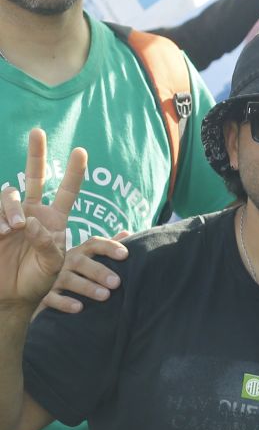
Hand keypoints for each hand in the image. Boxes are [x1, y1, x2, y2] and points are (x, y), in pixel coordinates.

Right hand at [0, 129, 83, 313]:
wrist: (10, 297)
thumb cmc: (36, 281)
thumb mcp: (52, 265)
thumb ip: (48, 243)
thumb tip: (30, 222)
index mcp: (53, 221)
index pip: (66, 191)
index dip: (73, 172)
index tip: (80, 151)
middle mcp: (31, 213)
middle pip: (33, 177)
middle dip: (36, 154)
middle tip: (38, 132)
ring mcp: (9, 217)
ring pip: (8, 194)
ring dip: (10, 208)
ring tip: (12, 228)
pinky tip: (2, 232)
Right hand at [38, 231, 128, 314]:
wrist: (48, 287)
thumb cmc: (86, 272)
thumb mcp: (96, 259)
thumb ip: (110, 247)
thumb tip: (127, 233)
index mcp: (82, 252)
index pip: (95, 244)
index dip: (110, 247)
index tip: (125, 255)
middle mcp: (68, 262)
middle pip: (80, 262)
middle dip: (99, 271)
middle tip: (116, 282)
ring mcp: (56, 278)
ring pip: (68, 280)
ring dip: (87, 287)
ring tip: (105, 295)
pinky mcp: (48, 296)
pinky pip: (52, 298)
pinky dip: (65, 303)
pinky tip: (79, 308)